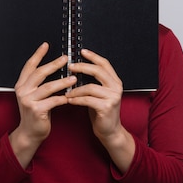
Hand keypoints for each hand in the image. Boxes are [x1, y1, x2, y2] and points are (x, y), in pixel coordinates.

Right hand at [9, 42, 74, 167]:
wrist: (30, 133)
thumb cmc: (36, 112)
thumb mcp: (34, 95)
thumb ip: (39, 83)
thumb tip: (54, 66)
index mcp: (21, 85)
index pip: (29, 66)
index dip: (38, 54)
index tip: (46, 45)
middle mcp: (22, 91)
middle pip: (39, 73)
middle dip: (54, 64)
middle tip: (66, 58)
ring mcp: (28, 101)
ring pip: (48, 87)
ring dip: (63, 82)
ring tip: (74, 78)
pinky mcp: (36, 110)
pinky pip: (53, 101)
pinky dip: (62, 98)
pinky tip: (70, 97)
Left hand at [66, 49, 134, 171]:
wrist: (110, 131)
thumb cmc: (101, 111)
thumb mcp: (99, 93)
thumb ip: (94, 82)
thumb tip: (77, 69)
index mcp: (115, 81)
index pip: (104, 64)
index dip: (93, 56)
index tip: (81, 51)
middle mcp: (116, 87)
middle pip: (98, 71)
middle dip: (82, 67)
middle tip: (70, 67)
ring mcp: (113, 97)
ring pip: (90, 87)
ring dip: (75, 89)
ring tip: (66, 91)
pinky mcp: (107, 107)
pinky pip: (87, 100)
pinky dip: (76, 99)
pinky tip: (69, 100)